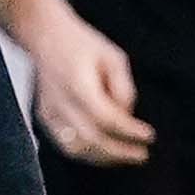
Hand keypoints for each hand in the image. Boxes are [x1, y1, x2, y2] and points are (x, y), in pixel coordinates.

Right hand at [22, 14, 152, 167]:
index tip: (149, 136)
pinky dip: (88, 155)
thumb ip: (123, 88)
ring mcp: (49, 112)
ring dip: (104, 158)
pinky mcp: (44, 118)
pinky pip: (66, 146)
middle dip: (120, 152)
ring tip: (127, 157)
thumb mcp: (113, 57)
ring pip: (76, 149)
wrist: (45, 36)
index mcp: (78, 84)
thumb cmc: (82, 44)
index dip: (129, 131)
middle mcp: (60, 102)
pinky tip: (107, 153)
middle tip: (143, 154)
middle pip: (91, 139)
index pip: (106, 118)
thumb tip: (128, 117)